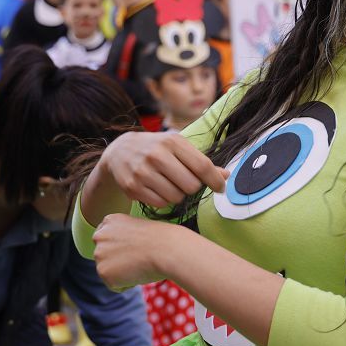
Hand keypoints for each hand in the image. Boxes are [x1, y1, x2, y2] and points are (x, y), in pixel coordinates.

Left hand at [93, 213, 177, 288]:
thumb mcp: (138, 229)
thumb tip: (121, 254)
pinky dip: (126, 284)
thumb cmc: (161, 239)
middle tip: (139, 256)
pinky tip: (138, 272)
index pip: (109, 241)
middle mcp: (99, 235)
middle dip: (120, 260)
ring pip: (110, 271)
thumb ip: (124, 238)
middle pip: (106, 257)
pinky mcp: (103, 272)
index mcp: (109, 221)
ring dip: (124, 272)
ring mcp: (99, 254)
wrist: (167, 249)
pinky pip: (115, 285)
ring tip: (140, 262)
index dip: (125, 248)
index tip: (138, 246)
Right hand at [100, 131, 230, 208]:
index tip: (221, 187)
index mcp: (172, 142)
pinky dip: (165, 200)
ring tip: (171, 184)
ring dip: (179, 194)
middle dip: (194, 187)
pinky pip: (161, 204)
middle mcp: (157, 155)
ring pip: (177, 197)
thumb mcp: (178, 147)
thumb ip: (201, 161)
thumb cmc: (157, 148)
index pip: (202, 166)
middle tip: (187, 181)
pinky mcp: (133, 187)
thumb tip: (225, 175)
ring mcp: (143, 172)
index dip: (215, 180)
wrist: (120, 151)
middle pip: (191, 185)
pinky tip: (159, 189)